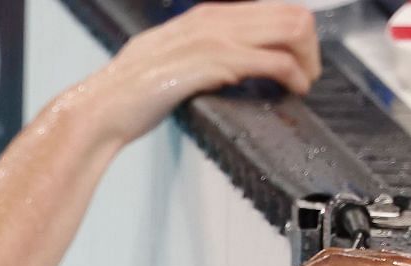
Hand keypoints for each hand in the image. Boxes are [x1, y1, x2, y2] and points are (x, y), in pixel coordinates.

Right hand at [83, 2, 319, 145]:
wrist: (100, 110)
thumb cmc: (126, 96)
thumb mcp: (164, 60)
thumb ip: (193, 54)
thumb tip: (219, 66)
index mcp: (202, 17)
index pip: (269, 8)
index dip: (293, 31)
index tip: (297, 57)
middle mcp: (212, 21)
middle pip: (289, 13)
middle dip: (310, 44)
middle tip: (309, 71)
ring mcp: (215, 40)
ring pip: (290, 30)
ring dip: (308, 57)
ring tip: (305, 81)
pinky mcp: (215, 64)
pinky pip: (274, 61)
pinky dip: (294, 74)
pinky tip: (295, 88)